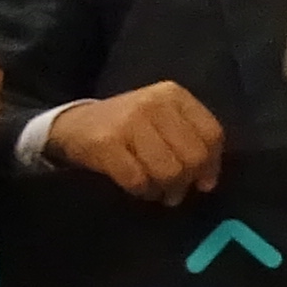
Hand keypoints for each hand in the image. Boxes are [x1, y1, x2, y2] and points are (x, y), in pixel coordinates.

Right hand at [46, 82, 224, 204]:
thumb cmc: (127, 127)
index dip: (212, 164)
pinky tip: (139, 188)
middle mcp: (154, 103)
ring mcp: (129, 121)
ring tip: (157, 191)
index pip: (212, 134)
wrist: (73, 125)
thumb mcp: (162, 120)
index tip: (204, 182)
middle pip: (193, 156)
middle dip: (187, 181)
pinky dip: (142, 191)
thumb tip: (208, 181)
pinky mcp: (106, 143)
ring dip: (165, 189)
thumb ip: (190, 140)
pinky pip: (139, 180)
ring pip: (169, 171)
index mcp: (174, 95)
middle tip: (175, 190)